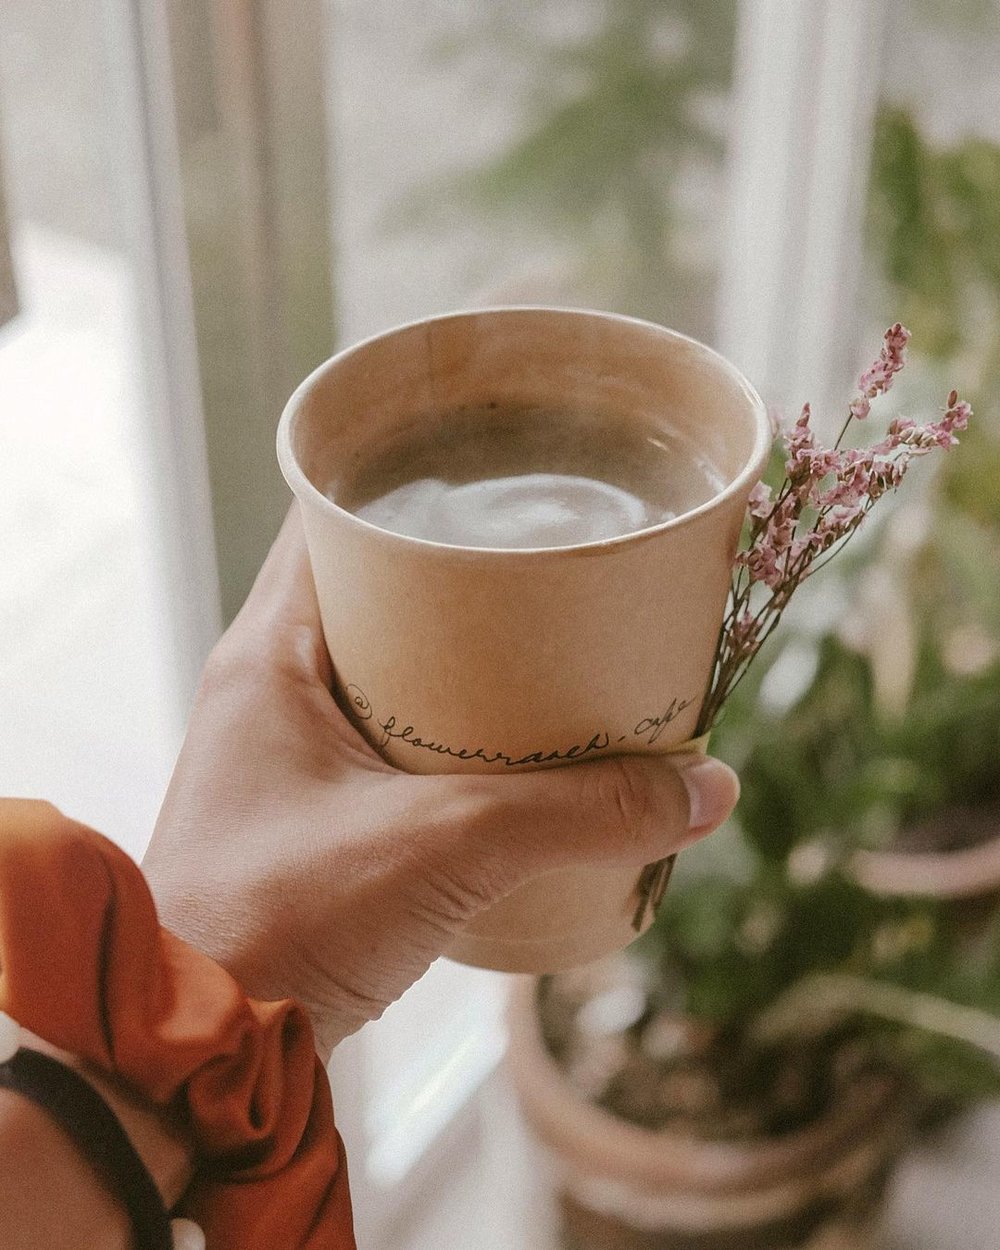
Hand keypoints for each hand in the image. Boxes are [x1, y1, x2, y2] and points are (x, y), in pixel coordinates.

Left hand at [143, 508, 738, 1058]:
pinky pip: (394, 741)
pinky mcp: (317, 815)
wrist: (200, 1053)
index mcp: (270, 651)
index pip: (331, 516)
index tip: (495, 471)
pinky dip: (454, 733)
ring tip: (555, 646)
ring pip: (389, 669)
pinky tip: (520, 750)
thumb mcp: (446, 849)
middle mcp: (271, 685)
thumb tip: (706, 790)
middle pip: (374, 590)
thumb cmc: (280, 926)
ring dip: (464, 661)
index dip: (409, 483)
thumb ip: (579, 814)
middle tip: (551, 562)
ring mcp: (290, 752)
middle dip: (462, 575)